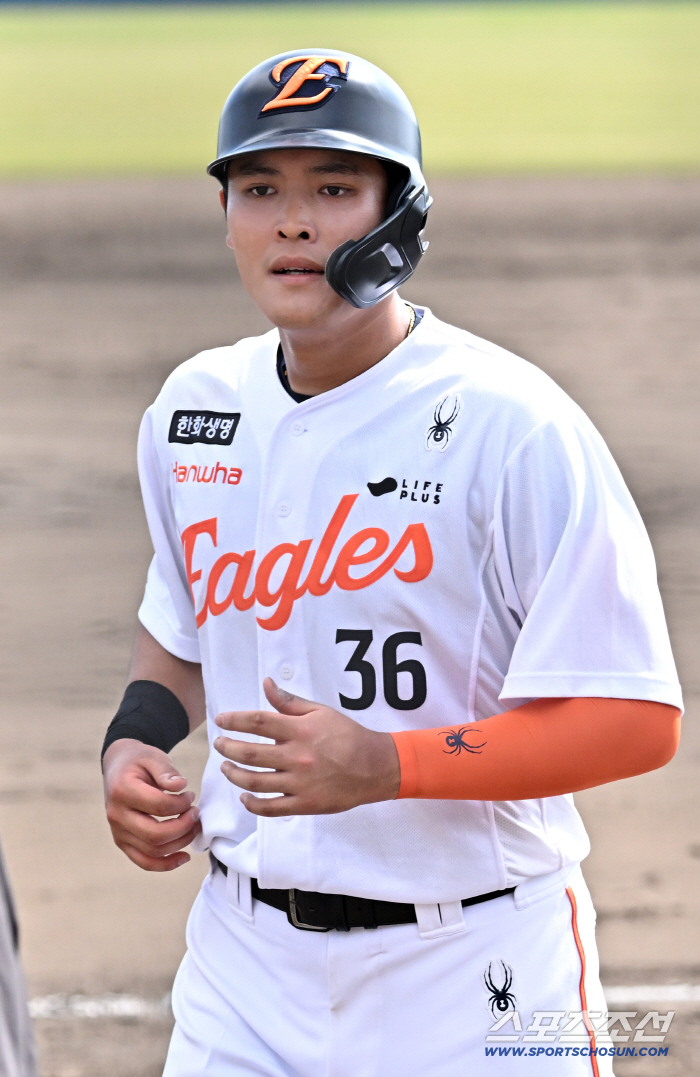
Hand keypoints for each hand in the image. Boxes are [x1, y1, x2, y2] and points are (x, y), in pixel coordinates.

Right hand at [103, 739, 200, 870]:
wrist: (118, 766)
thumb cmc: (139, 761)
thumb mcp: (153, 757)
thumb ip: (167, 771)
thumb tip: (180, 786)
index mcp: (122, 790)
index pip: (159, 806)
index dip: (181, 804)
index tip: (190, 795)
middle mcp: (116, 815)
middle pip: (155, 834)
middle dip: (184, 827)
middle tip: (196, 813)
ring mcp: (118, 832)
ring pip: (153, 850)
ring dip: (180, 842)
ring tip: (194, 827)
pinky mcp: (123, 842)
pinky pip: (144, 861)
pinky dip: (165, 864)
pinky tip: (184, 857)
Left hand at [214, 678, 400, 816]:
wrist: (375, 767)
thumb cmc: (348, 735)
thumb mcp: (321, 712)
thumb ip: (290, 702)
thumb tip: (266, 684)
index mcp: (300, 731)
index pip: (258, 722)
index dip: (234, 720)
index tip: (221, 720)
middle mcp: (297, 757)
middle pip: (249, 753)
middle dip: (227, 748)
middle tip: (219, 744)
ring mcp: (299, 783)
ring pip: (254, 782)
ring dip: (233, 774)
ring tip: (225, 767)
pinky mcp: (305, 804)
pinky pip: (271, 808)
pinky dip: (252, 805)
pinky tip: (244, 798)